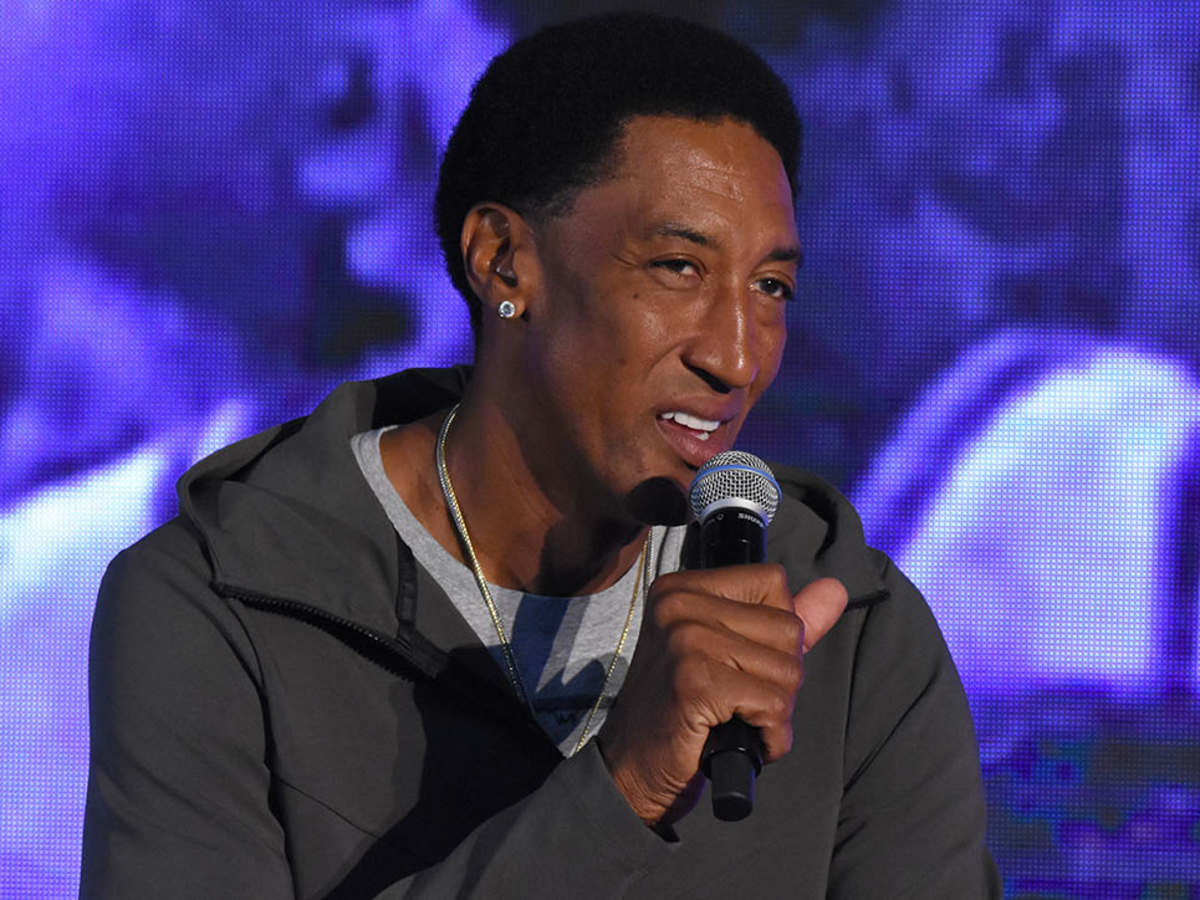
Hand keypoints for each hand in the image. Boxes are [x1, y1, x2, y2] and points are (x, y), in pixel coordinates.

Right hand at [596, 567, 847, 826]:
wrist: (634, 770)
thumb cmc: (682, 712)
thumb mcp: (733, 655)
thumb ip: (784, 619)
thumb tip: (836, 589)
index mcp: (683, 588)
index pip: (772, 582)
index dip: (778, 631)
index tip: (746, 662)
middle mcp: (680, 604)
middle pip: (787, 628)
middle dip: (781, 678)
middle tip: (740, 702)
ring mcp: (685, 640)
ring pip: (787, 670)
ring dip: (776, 711)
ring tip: (738, 720)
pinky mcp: (696, 681)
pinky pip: (774, 705)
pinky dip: (770, 736)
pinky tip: (742, 741)